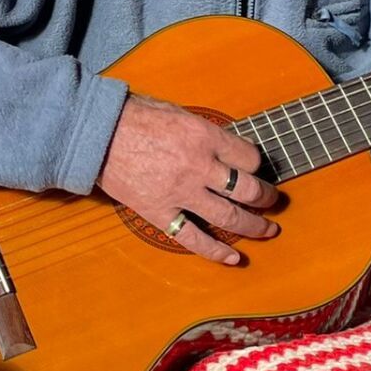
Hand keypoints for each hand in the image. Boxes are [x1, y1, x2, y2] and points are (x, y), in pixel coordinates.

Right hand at [97, 94, 280, 266]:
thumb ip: (205, 133)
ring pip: (229, 217)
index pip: (249, 157)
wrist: (98, 135)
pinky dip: (216, 251)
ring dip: (254, 226)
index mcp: (205, 137)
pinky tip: (233, 258)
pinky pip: (193, 238)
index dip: (257, 164)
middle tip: (273, 201)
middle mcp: (199, 167)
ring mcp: (181, 193)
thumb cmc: (135, 116)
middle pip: (247, 189)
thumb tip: (225, 149)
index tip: (255, 168)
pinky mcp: (161, 213)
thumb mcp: (179, 112)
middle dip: (266, 197)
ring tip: (268, 229)